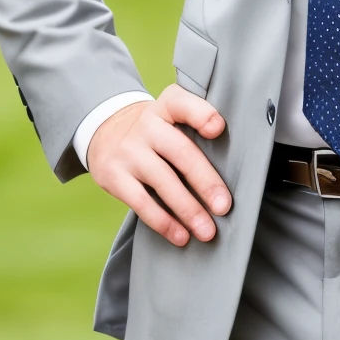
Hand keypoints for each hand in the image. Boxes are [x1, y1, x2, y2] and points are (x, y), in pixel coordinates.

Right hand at [87, 84, 230, 247]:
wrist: (105, 132)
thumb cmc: (153, 129)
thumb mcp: (169, 114)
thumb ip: (195, 125)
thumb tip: (234, 161)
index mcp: (165, 106)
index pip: (182, 103)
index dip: (201, 114)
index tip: (218, 129)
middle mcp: (146, 125)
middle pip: (181, 152)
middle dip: (205, 181)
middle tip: (224, 206)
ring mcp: (128, 152)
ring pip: (163, 182)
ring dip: (188, 210)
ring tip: (207, 231)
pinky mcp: (114, 177)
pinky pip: (142, 203)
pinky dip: (164, 222)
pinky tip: (181, 236)